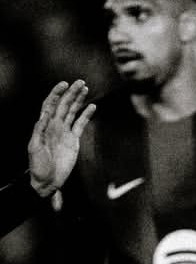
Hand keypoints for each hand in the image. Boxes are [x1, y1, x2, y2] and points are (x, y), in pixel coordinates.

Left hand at [28, 80, 95, 196]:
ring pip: (72, 111)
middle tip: (80, 82)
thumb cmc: (37, 166)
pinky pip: (80, 124)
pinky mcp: (73, 140)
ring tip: (85, 89)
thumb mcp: (35, 148)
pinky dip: (86, 115)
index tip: (64, 84)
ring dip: (79, 100)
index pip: (50, 104)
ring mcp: (64, 132)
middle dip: (71, 93)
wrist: (47, 181)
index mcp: (44, 125)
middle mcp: (55, 126)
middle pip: (64, 105)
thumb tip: (45, 115)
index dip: (57, 93)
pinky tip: (92, 107)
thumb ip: (39, 131)